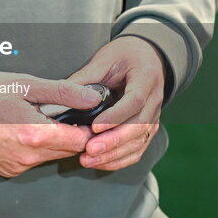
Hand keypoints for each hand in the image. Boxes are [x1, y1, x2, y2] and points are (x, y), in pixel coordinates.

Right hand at [0, 72, 101, 177]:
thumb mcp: (25, 84)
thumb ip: (63, 92)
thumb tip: (93, 98)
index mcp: (35, 135)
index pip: (81, 140)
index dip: (85, 125)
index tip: (79, 113)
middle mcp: (29, 157)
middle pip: (69, 150)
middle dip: (69, 132)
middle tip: (54, 111)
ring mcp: (18, 167)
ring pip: (52, 156)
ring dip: (51, 140)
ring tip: (35, 118)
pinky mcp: (9, 171)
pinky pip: (34, 161)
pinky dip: (35, 147)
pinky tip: (20, 130)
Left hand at [68, 36, 165, 171]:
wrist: (146, 56)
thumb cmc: (125, 55)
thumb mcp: (105, 58)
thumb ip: (87, 77)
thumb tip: (63, 94)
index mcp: (146, 77)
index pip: (134, 101)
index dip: (115, 116)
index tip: (94, 127)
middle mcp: (155, 99)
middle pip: (139, 126)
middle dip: (114, 141)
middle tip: (90, 149)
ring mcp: (154, 115)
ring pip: (139, 141)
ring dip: (115, 154)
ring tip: (89, 159)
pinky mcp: (149, 127)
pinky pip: (138, 148)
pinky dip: (121, 159)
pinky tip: (101, 162)